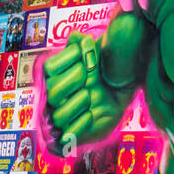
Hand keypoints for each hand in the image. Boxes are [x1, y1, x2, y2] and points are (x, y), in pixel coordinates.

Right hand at [41, 31, 111, 155]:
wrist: (124, 91)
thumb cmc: (107, 70)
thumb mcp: (99, 52)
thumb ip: (85, 43)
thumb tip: (79, 38)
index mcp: (56, 75)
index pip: (50, 67)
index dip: (70, 60)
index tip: (89, 56)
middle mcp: (55, 96)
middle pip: (53, 89)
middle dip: (76, 80)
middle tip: (92, 77)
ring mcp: (62, 116)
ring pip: (58, 114)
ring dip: (78, 102)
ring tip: (92, 96)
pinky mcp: (73, 134)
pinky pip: (67, 135)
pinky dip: (80, 124)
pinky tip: (91, 115)